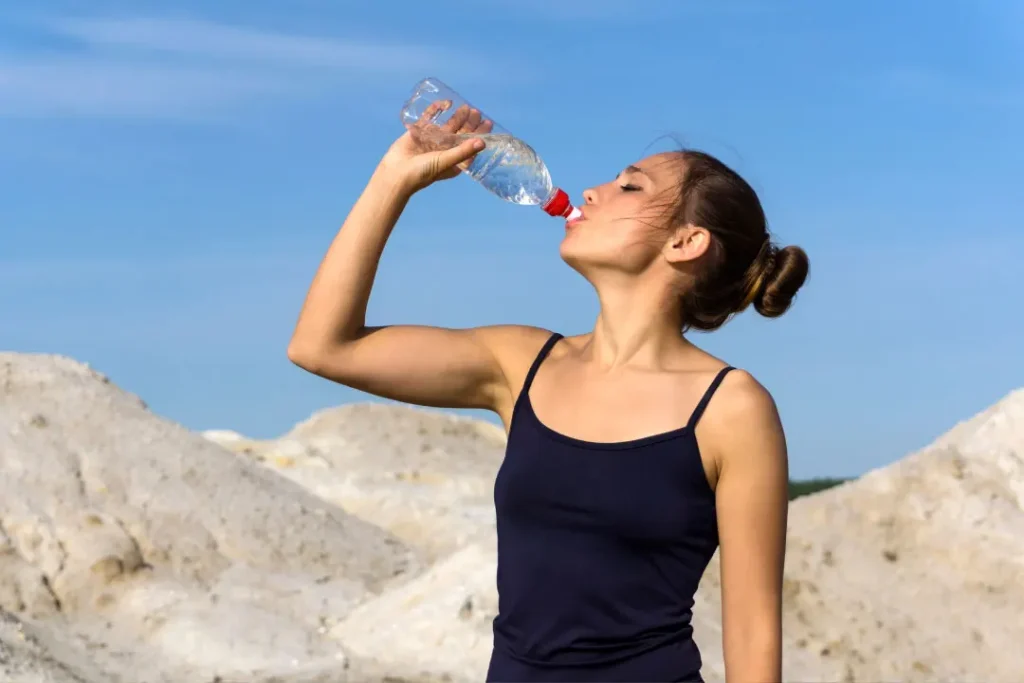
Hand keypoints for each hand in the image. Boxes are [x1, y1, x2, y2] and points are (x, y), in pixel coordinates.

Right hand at [377, 101, 494, 193]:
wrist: (396, 173)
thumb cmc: (423, 172)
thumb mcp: (446, 161)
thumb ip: (463, 151)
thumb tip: (483, 142)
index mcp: (454, 160)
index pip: (470, 144)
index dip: (479, 134)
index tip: (488, 122)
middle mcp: (445, 150)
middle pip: (460, 133)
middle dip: (469, 123)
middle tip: (476, 112)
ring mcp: (432, 141)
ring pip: (448, 126)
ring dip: (457, 117)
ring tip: (465, 107)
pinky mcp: (420, 133)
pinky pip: (430, 119)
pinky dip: (437, 111)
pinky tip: (445, 104)